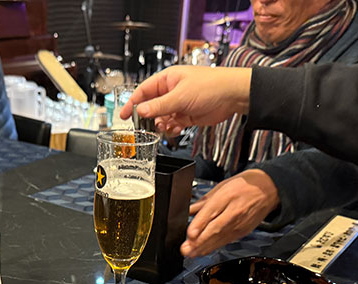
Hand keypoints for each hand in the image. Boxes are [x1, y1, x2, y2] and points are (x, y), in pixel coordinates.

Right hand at [118, 66, 252, 135]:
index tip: (123, 115)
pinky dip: (171, 129)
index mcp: (167, 79)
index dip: (132, 103)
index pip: (143, 91)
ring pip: (161, 118)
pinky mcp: (187, 116)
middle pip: (151, 106)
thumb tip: (141, 111)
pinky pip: (172, 125)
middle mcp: (171, 91)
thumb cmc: (211, 86)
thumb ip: (159, 106)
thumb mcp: (180, 96)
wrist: (233, 96)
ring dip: (160, 125)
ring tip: (164, 128)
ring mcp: (179, 104)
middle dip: (147, 118)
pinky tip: (174, 130)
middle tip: (143, 127)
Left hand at [181, 170, 279, 257]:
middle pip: (215, 229)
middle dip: (199, 242)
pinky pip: (225, 241)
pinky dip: (213, 247)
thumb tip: (188, 210)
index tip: (190, 235)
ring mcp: (239, 223)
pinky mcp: (243, 232)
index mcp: (227, 196)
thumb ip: (203, 201)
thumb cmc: (244, 186)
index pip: (211, 212)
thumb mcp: (221, 187)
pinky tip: (203, 251)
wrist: (268, 189)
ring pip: (220, 238)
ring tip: (191, 253)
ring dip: (204, 248)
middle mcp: (234, 211)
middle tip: (186, 249)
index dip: (199, 225)